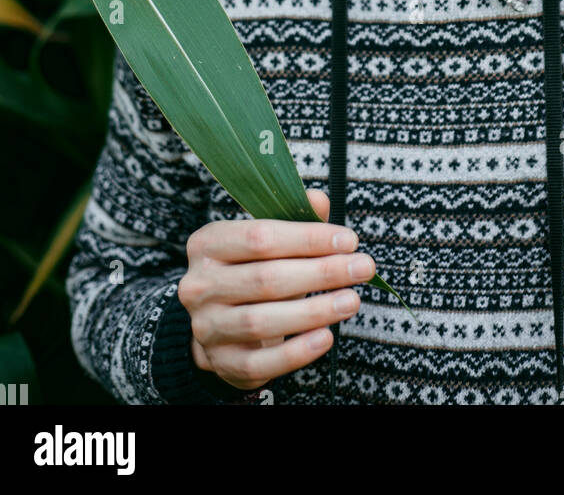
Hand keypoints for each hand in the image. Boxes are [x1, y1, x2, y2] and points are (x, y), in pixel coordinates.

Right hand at [179, 189, 374, 389]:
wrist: (217, 324)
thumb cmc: (250, 271)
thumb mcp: (265, 240)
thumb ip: (294, 218)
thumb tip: (319, 201)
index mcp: (208, 244)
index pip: (260, 237)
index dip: (308, 238)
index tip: (349, 240)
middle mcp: (200, 285)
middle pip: (266, 279)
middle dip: (321, 272)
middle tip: (363, 268)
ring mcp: (207, 327)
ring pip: (262, 321)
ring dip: (314, 311)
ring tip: (352, 300)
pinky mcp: (222, 362)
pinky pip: (261, 362)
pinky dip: (297, 351)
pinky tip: (326, 336)